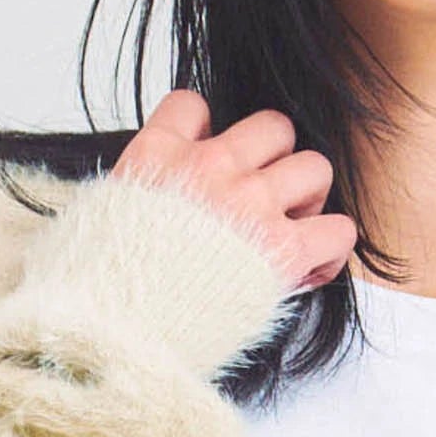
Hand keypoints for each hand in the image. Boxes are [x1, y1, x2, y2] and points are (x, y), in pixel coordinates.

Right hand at [112, 90, 357, 291]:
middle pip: (273, 126)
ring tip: (291, 229)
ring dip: (309, 198)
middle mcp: (207, 169)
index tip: (208, 168)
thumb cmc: (99, 289)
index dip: (206, 133)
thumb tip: (146, 202)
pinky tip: (308, 267)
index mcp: (156, 156)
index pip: (192, 105)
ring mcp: (249, 204)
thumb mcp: (95, 217)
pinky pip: (339, 229)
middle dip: (275, 159)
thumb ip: (134, 194)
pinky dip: (331, 248)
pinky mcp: (281, 249)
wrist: (111, 331)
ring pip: (315, 167)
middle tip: (263, 199)